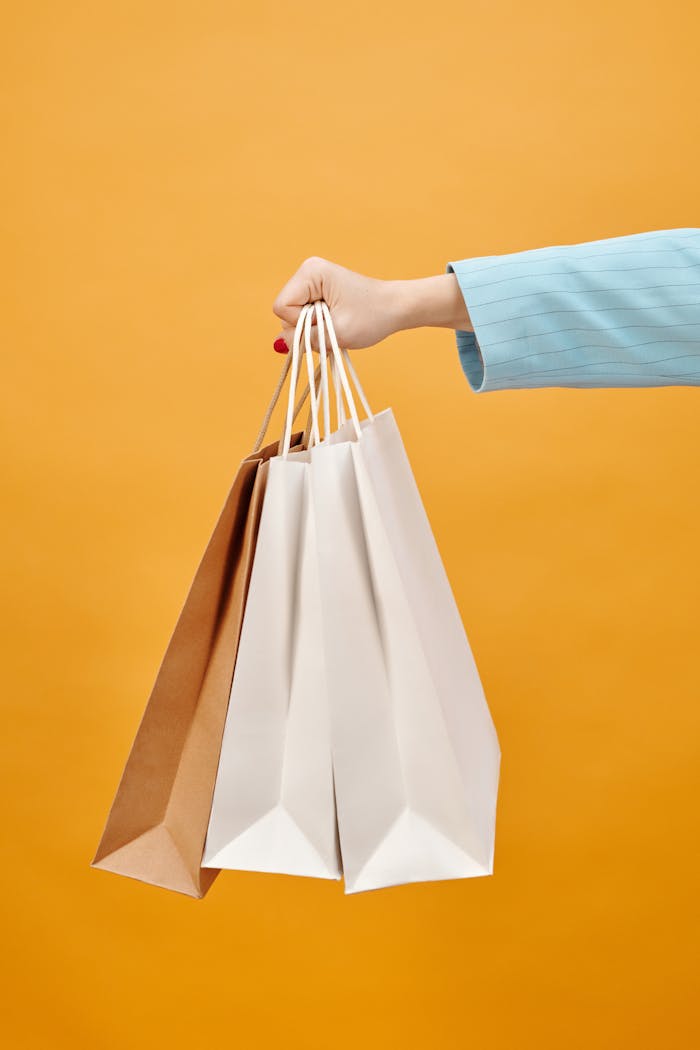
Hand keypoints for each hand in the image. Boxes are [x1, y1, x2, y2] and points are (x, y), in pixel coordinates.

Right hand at [272, 257, 402, 352]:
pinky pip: (303, 316)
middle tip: (334, 325)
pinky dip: (317, 326)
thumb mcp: (336, 334)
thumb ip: (303, 340)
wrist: (395, 308)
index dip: (300, 324)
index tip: (327, 322)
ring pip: (293, 317)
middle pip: (285, 312)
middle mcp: (307, 271)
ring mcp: (311, 281)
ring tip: (337, 324)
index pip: (282, 307)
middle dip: (307, 328)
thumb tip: (278, 344)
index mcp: (310, 272)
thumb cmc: (372, 317)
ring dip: (313, 329)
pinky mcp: (317, 291)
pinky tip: (334, 323)